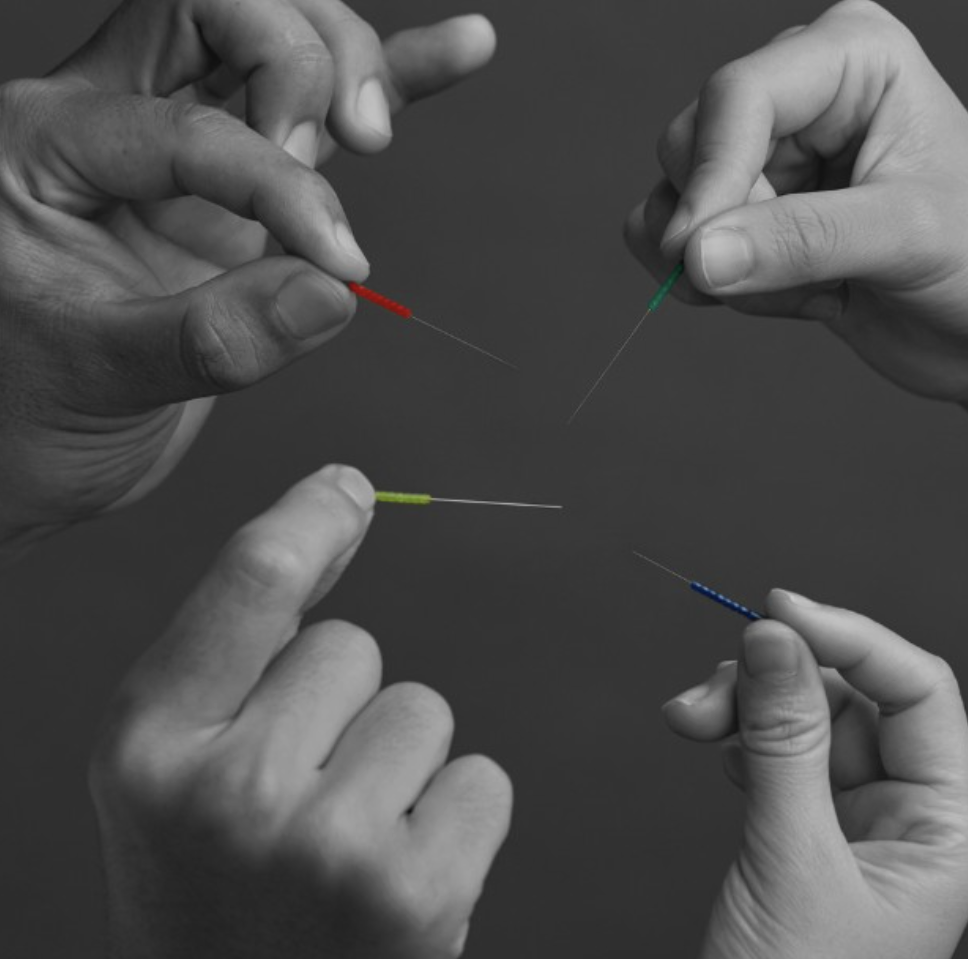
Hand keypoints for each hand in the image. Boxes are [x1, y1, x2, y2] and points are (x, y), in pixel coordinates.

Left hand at [0, 1, 494, 554]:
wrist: (34, 443)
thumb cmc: (30, 406)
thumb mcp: (99, 376)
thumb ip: (211, 334)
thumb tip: (328, 291)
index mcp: (46, 145)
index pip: (191, 126)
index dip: (281, 186)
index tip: (338, 264)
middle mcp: (111, 116)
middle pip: (219, 7)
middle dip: (299, 62)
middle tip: (336, 155)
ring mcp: (183, 141)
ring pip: (273, 32)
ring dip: (344, 61)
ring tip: (372, 133)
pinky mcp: (242, 180)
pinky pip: (319, 106)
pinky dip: (394, 73)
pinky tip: (461, 51)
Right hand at [89, 465, 511, 958]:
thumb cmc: (210, 885)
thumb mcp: (173, 764)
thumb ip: (238, 644)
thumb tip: (340, 502)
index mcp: (150, 746)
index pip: (254, 582)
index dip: (311, 519)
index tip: (347, 491)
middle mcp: (230, 794)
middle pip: (353, 647)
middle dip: (340, 703)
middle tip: (300, 796)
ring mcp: (328, 849)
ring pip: (422, 709)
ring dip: (398, 763)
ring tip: (343, 843)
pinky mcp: (416, 896)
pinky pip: (484, 778)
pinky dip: (456, 817)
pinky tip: (398, 872)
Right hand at [625, 0, 967, 406]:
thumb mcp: (908, 239)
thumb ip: (801, 240)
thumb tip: (697, 254)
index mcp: (851, 59)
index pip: (737, 97)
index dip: (710, 176)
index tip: (696, 255)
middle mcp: (801, 99)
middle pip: (690, 145)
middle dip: (725, 226)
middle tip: (796, 276)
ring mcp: (773, 161)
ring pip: (676, 201)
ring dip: (722, 267)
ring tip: (812, 287)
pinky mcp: (755, 221)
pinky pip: (681, 246)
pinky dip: (716, 286)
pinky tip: (793, 298)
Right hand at [662, 589, 967, 958]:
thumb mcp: (790, 860)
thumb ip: (781, 741)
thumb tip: (772, 640)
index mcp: (940, 828)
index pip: (918, 693)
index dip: (852, 638)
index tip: (780, 611)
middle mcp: (901, 818)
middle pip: (851, 699)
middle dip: (777, 679)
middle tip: (714, 687)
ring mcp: (848, 824)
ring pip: (804, 720)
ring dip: (744, 706)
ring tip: (694, 721)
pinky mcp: (800, 831)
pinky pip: (775, 752)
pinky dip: (738, 736)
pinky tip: (716, 747)